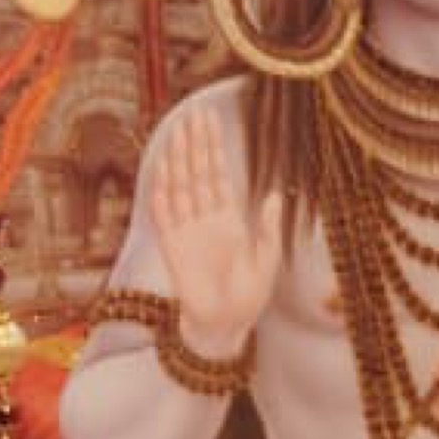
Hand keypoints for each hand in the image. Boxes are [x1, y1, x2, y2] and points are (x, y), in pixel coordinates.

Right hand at [152, 112, 283, 361]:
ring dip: (179, 161)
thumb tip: (274, 194)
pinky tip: (163, 173)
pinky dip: (164, 195)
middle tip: (193, 114)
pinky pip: (165, 216)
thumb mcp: (266, 261)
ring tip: (178, 133)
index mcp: (228, 219)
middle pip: (198, 174)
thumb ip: (268, 228)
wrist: (225, 325)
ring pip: (181, 188)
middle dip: (196, 145)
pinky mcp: (173, 248)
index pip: (219, 175)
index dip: (215, 148)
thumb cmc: (248, 297)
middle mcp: (205, 219)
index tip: (212, 121)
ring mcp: (187, 231)